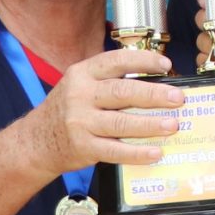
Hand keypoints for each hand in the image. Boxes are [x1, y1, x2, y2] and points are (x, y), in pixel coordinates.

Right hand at [28, 48, 183, 171]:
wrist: (36, 141)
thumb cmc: (67, 110)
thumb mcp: (81, 85)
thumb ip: (111, 81)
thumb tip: (158, 82)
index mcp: (83, 74)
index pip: (116, 61)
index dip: (143, 61)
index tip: (166, 66)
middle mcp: (80, 95)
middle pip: (122, 92)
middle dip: (154, 94)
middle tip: (178, 98)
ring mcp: (80, 122)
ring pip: (120, 123)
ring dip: (150, 124)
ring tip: (173, 124)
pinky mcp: (83, 147)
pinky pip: (115, 151)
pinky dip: (137, 153)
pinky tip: (155, 152)